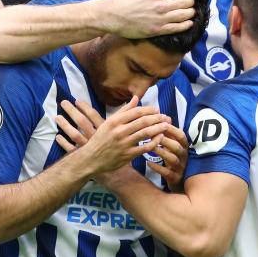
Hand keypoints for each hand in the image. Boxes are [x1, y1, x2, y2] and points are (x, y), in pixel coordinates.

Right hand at [55, 97, 169, 174]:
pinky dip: (154, 142)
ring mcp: (124, 143)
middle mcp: (119, 131)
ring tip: (166, 126)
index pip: (136, 111)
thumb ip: (124, 111)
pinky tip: (160, 138)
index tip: (157, 110)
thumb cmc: (100, 139)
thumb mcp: (109, 122)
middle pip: (143, 121)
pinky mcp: (128, 155)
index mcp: (114, 121)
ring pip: (145, 133)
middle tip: (166, 117)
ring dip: (158, 129)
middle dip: (157, 118)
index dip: (149, 109)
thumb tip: (136, 98)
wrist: (91, 158)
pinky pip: (145, 147)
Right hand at [103, 0, 195, 37]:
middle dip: (190, 0)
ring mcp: (159, 20)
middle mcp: (160, 6)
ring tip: (191, 11)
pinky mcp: (156, 30)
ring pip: (183, 15)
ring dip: (190, 12)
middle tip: (191, 0)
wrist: (110, 16)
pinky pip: (177, 28)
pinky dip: (186, 25)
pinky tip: (189, 23)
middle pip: (185, 2)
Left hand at [146, 125, 188, 190]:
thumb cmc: (173, 159)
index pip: (181, 136)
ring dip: (161, 152)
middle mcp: (184, 157)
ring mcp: (180, 168)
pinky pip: (166, 172)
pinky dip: (157, 168)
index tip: (162, 123)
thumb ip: (169, 134)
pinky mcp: (174, 178)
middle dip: (166, 140)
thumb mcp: (174, 146)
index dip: (172, 129)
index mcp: (184, 147)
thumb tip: (164, 117)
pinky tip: (148, 163)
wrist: (180, 182)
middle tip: (153, 134)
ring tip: (150, 147)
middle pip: (177, 147)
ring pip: (172, 159)